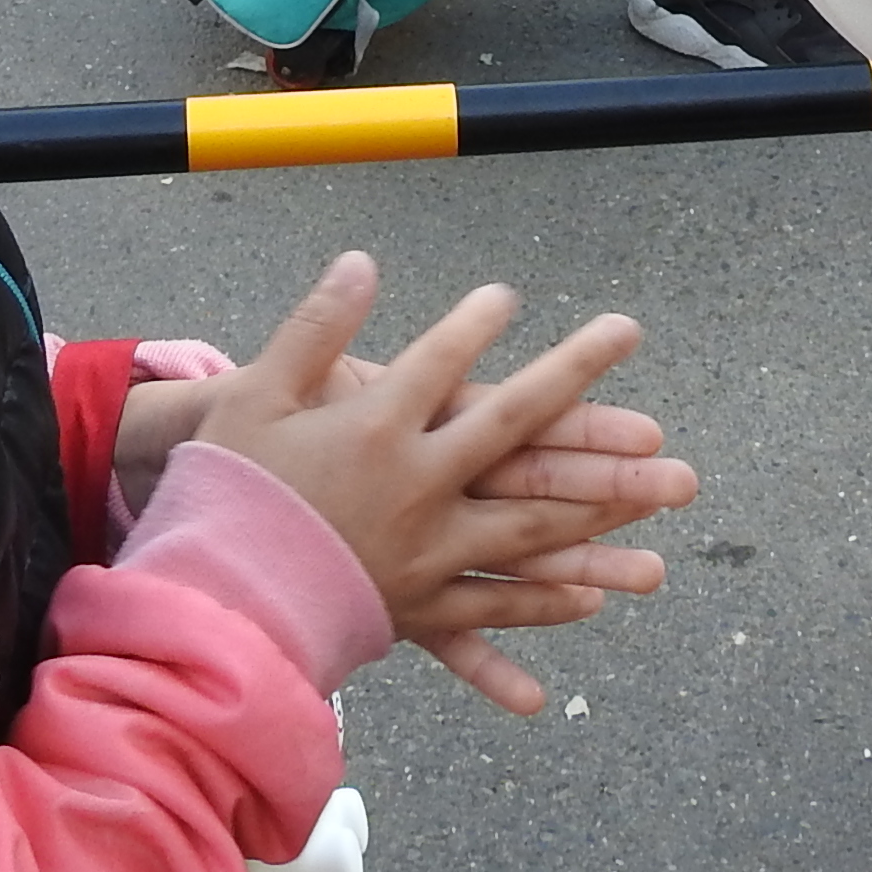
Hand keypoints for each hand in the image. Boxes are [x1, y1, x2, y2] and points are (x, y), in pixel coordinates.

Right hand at [194, 256, 695, 716]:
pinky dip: (539, 608)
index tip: (506, 296)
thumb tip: (360, 261)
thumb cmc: (226, 493)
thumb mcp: (257, 396)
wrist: (207, 605)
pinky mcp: (418, 610)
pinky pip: (491, 610)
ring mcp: (428, 555)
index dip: (474, 325)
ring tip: (664, 488)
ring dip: (603, 511)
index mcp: (376, 429)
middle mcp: (418, 488)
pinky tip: (589, 604)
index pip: (441, 361)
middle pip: (517, 431)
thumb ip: (315, 328)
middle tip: (629, 341)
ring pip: (531, 528)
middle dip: (580, 387)